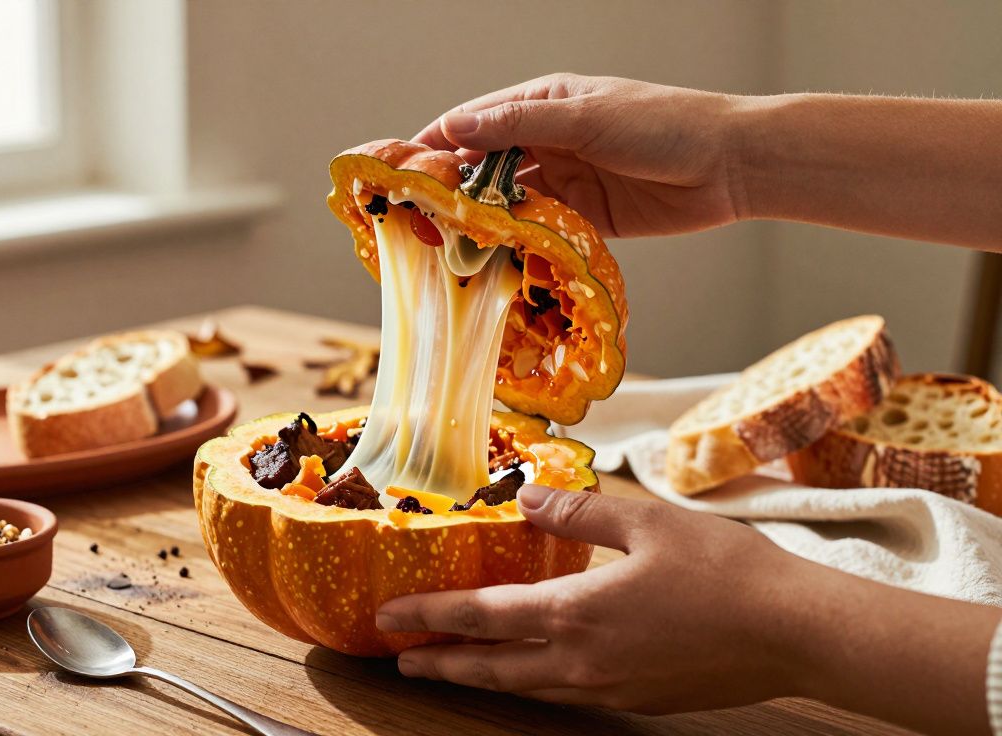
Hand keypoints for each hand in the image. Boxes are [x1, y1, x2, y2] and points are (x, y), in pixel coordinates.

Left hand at [376, 486, 1001, 734]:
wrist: (796, 633)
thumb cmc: (726, 571)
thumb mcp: (645, 521)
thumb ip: (576, 510)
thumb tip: (524, 495)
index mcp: (575, 614)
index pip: (480, 618)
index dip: (429, 616)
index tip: (388, 616)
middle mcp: (581, 662)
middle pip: (491, 668)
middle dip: (440, 663)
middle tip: (399, 659)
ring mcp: (610, 689)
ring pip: (525, 687)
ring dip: (480, 677)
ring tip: (449, 669)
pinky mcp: (638, 700)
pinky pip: (566, 694)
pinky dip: (531, 682)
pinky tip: (532, 670)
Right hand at [414, 74, 748, 238]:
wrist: (730, 166)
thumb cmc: (662, 124)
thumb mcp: (584, 119)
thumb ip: (517, 127)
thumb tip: (453, 128)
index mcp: (543, 106)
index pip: (473, 124)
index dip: (434, 146)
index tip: (399, 174)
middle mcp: (548, 143)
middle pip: (484, 169)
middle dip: (451, 193)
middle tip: (418, 224)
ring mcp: (566, 183)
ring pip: (508, 205)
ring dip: (482, 225)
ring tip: (448, 250)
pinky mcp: (585, 221)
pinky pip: (539, 234)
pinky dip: (517, 247)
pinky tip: (495, 263)